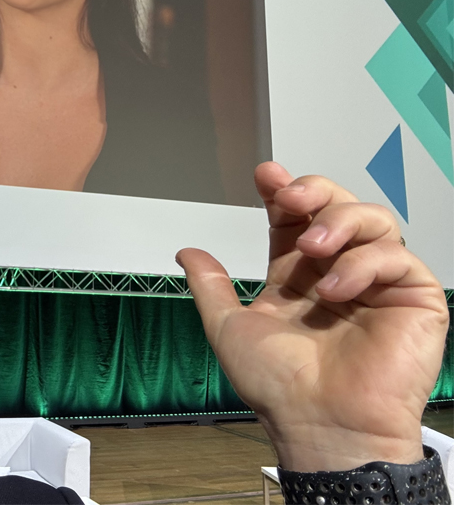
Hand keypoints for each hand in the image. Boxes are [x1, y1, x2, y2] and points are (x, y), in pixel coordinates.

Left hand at [177, 161, 448, 471]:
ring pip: (372, 220)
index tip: (265, 174)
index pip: (293, 219)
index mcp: (296, 276)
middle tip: (290, 198)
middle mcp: (336, 272)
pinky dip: (364, 264)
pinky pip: (397, 257)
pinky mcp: (412, 298)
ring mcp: (376, 283)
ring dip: (338, 222)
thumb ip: (210, 286)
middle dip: (312, 191)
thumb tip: (187, 251)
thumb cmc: (279, 387)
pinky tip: (336, 289)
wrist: (319, 425)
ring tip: (314, 247)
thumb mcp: (230, 328)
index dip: (282, 192)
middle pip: (335, 206)